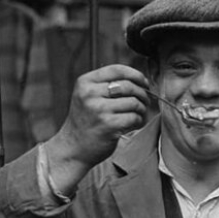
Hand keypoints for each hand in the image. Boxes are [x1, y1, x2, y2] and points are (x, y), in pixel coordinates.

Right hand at [45, 65, 148, 186]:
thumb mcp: (88, 96)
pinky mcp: (108, 125)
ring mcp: (99, 109)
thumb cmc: (86, 121)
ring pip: (134, 102)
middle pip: (129, 86)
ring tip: (138, 114)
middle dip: (143, 94)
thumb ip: (107, 85)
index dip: (136, 75)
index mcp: (85, 82)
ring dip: (142, 109)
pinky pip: (134, 117)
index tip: (144, 83)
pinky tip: (132, 125)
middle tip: (145, 102)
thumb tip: (139, 79)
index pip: (117, 70)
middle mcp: (90, 94)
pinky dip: (138, 121)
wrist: (73, 147)